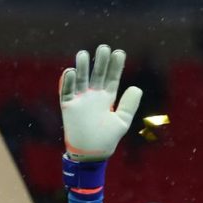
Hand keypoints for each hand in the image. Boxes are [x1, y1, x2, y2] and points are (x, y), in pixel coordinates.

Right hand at [59, 45, 142, 160]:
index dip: (115, 66)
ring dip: (82, 67)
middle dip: (100, 62)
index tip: (119, 53)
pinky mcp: (68, 107)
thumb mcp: (122, 122)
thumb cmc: (106, 140)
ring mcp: (80, 100)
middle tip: (103, 48)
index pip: (112, 78)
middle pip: (97, 74)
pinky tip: (71, 71)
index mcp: (107, 98)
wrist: (90, 155)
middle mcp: (94, 96)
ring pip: (81, 80)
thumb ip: (129, 105)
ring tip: (84, 54)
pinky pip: (66, 92)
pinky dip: (67, 83)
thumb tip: (136, 87)